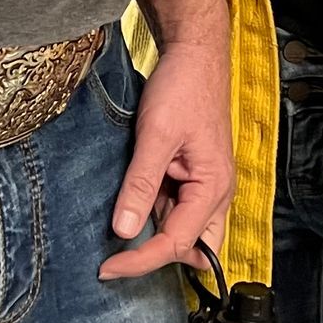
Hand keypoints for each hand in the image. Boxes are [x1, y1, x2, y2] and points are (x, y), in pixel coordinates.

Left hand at [100, 36, 232, 279]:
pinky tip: (130, 205)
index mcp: (213, 188)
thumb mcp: (155, 136)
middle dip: (158, 259)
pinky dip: (153, 214)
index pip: (177, 244)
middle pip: (193, 250)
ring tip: (119, 229)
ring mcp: (204, 185)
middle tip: (118, 260)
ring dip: (154, 235)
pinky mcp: (191, 175)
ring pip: (184, 231)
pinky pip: (174, 208)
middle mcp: (215, 193)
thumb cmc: (182, 89)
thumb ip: (140, 185)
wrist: (193, 55)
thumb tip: (124, 232)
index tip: (107, 267)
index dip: (141, 260)